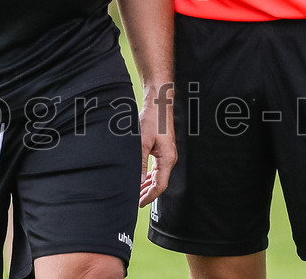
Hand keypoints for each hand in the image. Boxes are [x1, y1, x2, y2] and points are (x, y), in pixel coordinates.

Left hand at [137, 87, 175, 206]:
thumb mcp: (142, 142)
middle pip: (160, 182)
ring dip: (148, 185)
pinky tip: (142, 178)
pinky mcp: (163, 149)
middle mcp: (170, 158)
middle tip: (135, 200)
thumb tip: (137, 180)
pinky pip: (158, 168)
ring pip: (159, 176)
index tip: (139, 203)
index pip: (160, 185)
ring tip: (137, 192)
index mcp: (167, 158)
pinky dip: (150, 175)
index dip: (149, 196)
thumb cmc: (153, 119)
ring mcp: (168, 154)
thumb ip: (140, 163)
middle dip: (148, 193)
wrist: (158, 103)